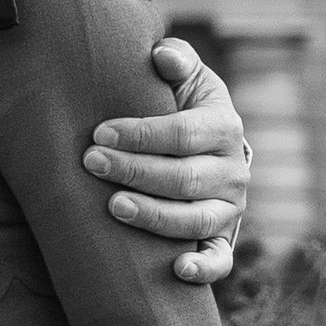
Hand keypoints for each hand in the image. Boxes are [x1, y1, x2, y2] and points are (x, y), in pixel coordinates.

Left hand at [83, 39, 249, 285]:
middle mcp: (233, 171)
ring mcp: (230, 209)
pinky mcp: (223, 238)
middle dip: (134, 171)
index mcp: (224, 128)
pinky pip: (220, 260)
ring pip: (194, 219)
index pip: (183, 133)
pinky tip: (177, 270)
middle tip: (92, 163)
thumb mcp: (186, 80)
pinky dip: (204, 269)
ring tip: (113, 206)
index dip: (141, 134)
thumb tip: (160, 55)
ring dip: (153, 215)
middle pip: (183, 177)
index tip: (100, 133)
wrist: (211, 149)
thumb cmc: (185, 109)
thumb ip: (176, 63)